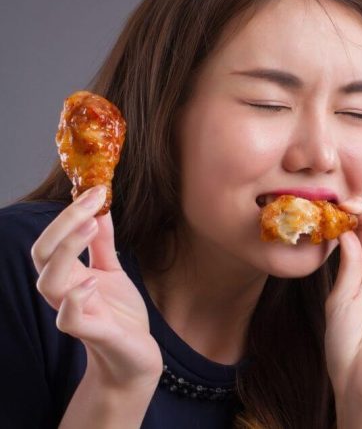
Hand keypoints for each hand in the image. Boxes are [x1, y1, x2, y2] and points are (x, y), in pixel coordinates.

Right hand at [31, 186, 162, 389]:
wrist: (133, 355)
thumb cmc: (118, 313)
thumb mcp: (111, 270)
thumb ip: (102, 243)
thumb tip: (99, 208)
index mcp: (68, 275)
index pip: (52, 240)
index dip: (69, 214)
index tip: (95, 190)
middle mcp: (65, 292)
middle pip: (44, 255)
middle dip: (63, 225)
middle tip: (92, 201)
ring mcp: (75, 313)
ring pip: (50, 284)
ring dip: (67, 252)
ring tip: (90, 227)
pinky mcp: (92, 333)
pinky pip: (69, 320)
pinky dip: (75, 300)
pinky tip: (91, 282)